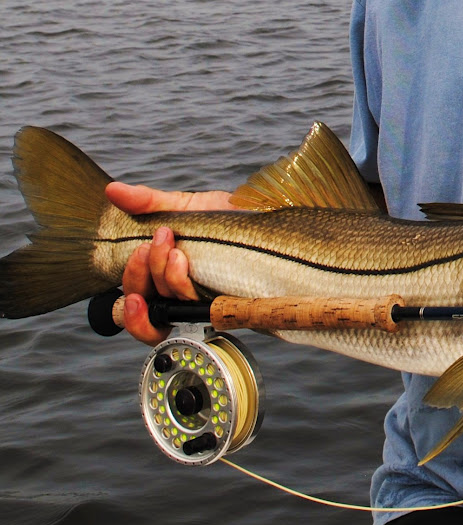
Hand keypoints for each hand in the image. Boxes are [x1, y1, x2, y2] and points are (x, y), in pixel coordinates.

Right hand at [105, 182, 234, 344]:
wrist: (265, 218)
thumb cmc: (226, 220)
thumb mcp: (183, 206)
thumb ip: (148, 203)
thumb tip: (113, 190)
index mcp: (164, 280)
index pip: (136, 308)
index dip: (126, 307)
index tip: (129, 265)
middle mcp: (182, 297)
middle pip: (148, 310)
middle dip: (140, 278)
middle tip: (149, 247)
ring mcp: (205, 302)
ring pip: (171, 309)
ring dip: (164, 278)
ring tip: (172, 249)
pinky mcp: (227, 303)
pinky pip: (200, 309)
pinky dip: (183, 286)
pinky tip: (183, 263)